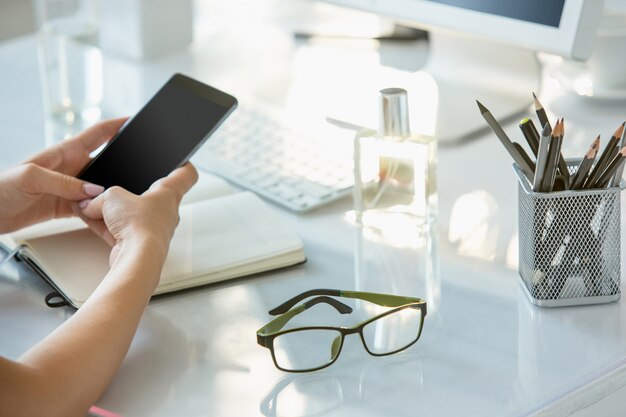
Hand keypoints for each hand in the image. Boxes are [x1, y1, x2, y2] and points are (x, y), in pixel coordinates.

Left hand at [0, 119, 125, 233]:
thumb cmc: (0, 188)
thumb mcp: (31, 177)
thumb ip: (64, 182)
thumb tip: (94, 189)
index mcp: (64, 152)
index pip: (98, 133)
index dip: (117, 125)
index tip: (135, 121)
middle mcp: (71, 168)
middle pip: (105, 164)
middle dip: (123, 166)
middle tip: (142, 171)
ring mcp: (69, 188)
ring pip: (100, 191)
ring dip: (112, 197)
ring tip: (126, 205)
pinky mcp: (66, 207)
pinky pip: (90, 210)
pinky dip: (100, 217)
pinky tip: (108, 222)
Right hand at [75, 163, 197, 267]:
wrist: (137, 258)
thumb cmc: (139, 225)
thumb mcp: (112, 196)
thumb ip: (100, 196)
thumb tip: (90, 204)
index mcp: (169, 194)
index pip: (186, 175)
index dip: (183, 164)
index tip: (179, 159)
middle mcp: (165, 212)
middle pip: (151, 195)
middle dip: (130, 190)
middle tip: (116, 183)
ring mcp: (152, 229)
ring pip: (130, 214)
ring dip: (111, 210)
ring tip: (91, 205)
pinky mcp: (137, 244)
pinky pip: (119, 230)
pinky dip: (103, 225)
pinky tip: (87, 219)